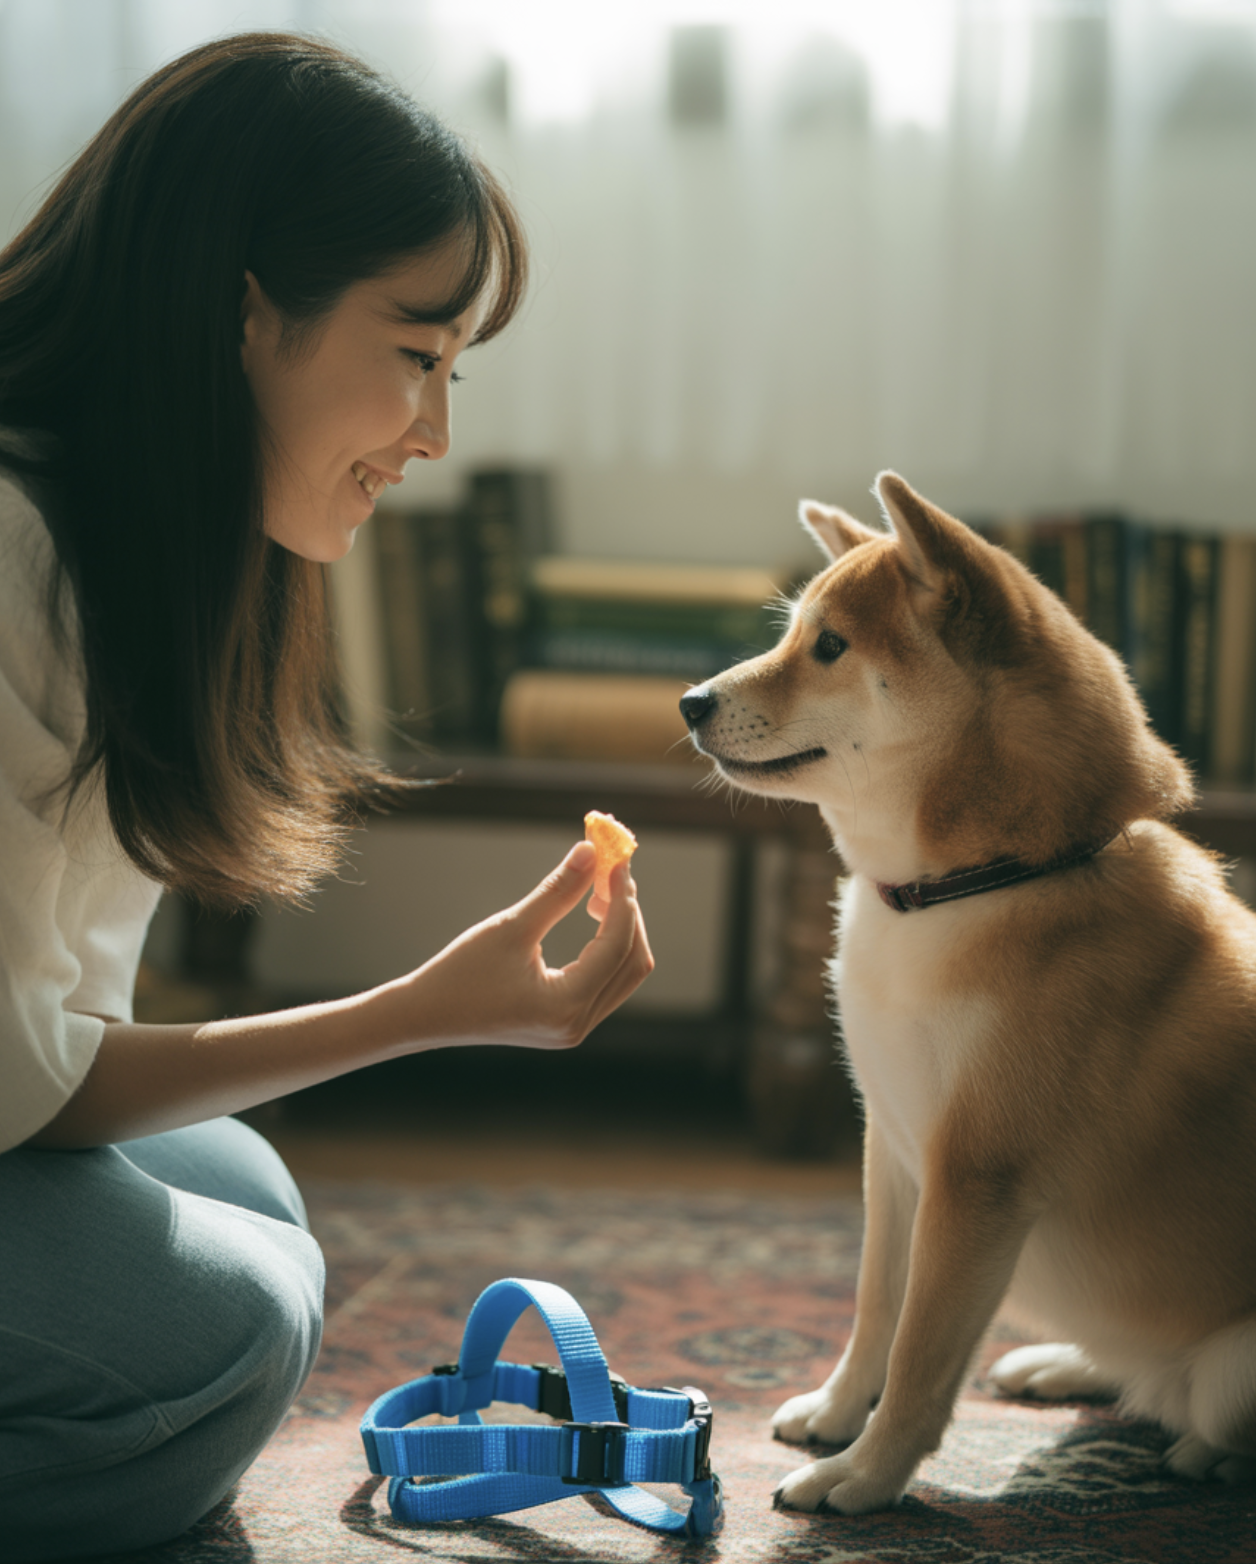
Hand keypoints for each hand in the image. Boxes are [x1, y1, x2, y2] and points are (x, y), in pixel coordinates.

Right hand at [385, 841, 652, 1050]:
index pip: (618, 945)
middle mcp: (578, 1024)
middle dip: (628, 913)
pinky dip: (608, 946)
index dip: (622, 897)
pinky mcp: (567, 1022)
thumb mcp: (512, 926)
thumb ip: (558, 890)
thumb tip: (591, 850)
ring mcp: (575, 1028)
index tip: (616, 860)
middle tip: (610, 872)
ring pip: (625, 972)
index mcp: (566, 1006)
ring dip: (622, 929)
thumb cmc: (460, 972)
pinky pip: (607, 980)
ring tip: (598, 892)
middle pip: (633, 961)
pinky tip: (593, 916)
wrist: (425, 1015)